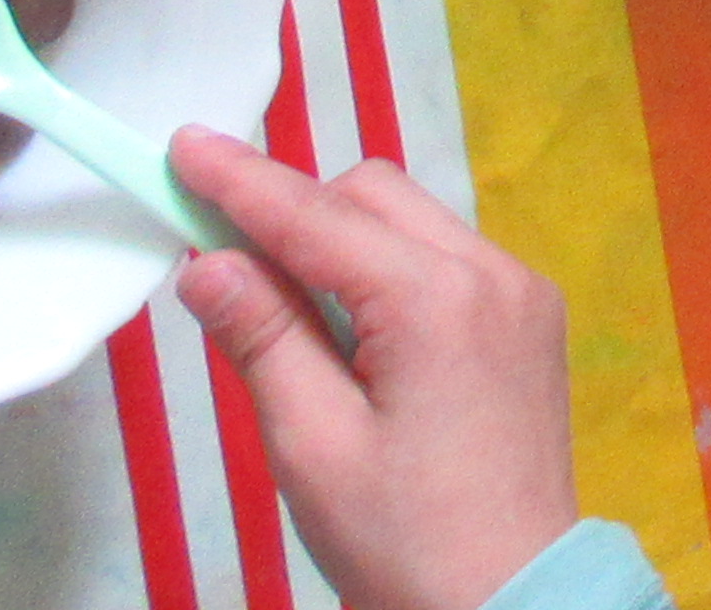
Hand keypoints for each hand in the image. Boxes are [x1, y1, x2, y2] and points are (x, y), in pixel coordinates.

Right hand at [170, 130, 581, 609]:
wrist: (509, 600)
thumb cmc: (400, 540)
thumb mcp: (311, 445)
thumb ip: (262, 339)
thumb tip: (207, 261)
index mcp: (437, 302)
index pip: (317, 218)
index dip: (242, 182)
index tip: (181, 145)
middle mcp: (493, 273)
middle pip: (373, 198)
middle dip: (294, 211)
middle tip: (222, 260)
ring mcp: (521, 292)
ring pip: (411, 220)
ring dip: (341, 240)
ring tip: (286, 315)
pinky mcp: (529, 319)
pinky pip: (445, 258)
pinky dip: (387, 269)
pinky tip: (352, 333)